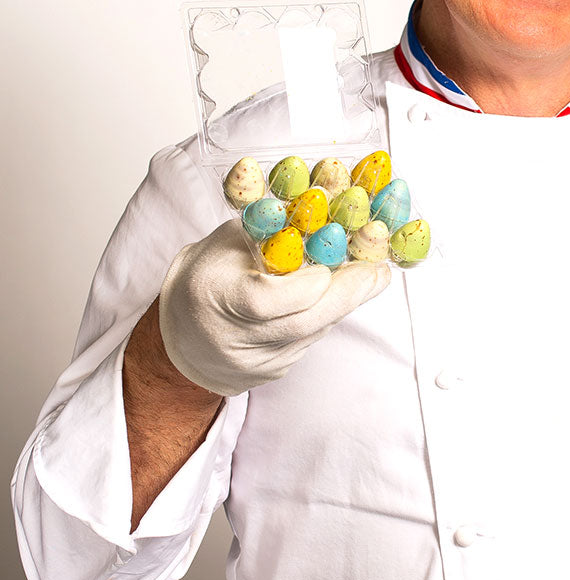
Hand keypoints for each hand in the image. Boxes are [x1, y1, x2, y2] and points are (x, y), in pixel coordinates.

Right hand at [158, 218, 389, 395]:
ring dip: (343, 304)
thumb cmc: (208, 274)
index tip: (331, 265)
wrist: (181, 335)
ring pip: (313, 333)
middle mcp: (232, 339)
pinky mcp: (271, 373)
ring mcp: (253, 363)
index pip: (267, 301)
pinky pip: (310, 342)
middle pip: (303, 323)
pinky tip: (336, 297)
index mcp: (213, 296)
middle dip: (348, 294)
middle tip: (378, 273)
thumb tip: (329, 206)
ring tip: (368, 278)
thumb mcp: (230, 241)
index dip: (306, 284)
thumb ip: (273, 229)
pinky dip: (326, 317)